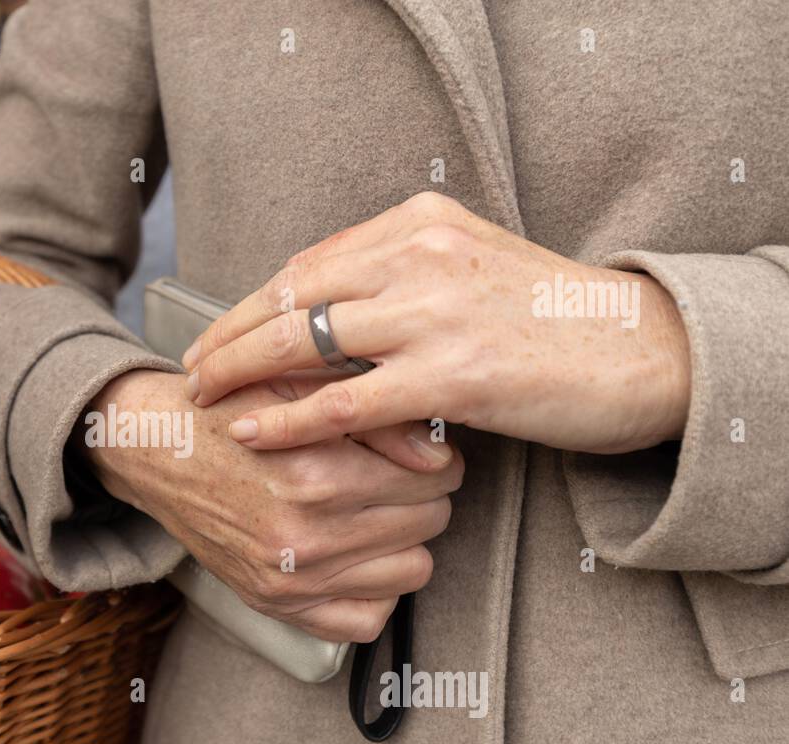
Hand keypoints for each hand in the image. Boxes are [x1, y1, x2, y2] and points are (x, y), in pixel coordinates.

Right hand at [81, 369, 462, 642]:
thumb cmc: (230, 411)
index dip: (437, 455)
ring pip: (414, 570)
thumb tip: (441, 456)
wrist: (157, 451)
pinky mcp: (277, 606)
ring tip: (375, 512)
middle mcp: (306, 537)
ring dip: (405, 540)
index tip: (417, 450)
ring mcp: (291, 581)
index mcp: (316, 475)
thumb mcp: (300, 388)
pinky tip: (357, 555)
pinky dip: (375, 590)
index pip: (437, 475)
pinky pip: (368, 620)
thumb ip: (376, 418)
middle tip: (394, 475)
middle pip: (431, 520)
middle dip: (423, 493)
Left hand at [183, 191, 691, 454]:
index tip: (215, 333)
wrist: (641, 350)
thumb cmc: (550, 320)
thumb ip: (400, 277)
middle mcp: (420, 254)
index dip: (251, 303)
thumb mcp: (469, 269)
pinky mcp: (453, 374)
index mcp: (420, 222)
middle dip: (228, 336)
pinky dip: (288, 419)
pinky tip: (251, 431)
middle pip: (291, 295)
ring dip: (241, 373)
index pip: (308, 263)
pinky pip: (345, 400)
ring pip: (304, 341)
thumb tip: (325, 308)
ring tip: (203, 399)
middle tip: (190, 371)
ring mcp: (436, 312)